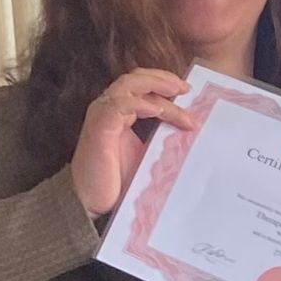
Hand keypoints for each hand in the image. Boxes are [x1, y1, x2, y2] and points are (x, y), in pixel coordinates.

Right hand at [70, 71, 199, 220]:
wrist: (90, 202)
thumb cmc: (115, 181)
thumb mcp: (145, 153)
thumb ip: (160, 136)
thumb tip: (189, 130)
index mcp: (119, 112)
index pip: (140, 85)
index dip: (163, 83)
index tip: (188, 92)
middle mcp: (108, 108)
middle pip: (135, 78)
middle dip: (163, 79)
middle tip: (186, 88)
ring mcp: (102, 115)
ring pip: (129, 85)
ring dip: (156, 87)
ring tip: (177, 95)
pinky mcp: (100, 127)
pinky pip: (120, 105)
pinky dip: (140, 103)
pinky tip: (158, 111)